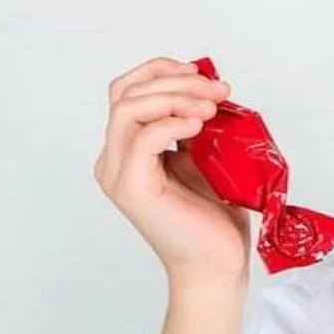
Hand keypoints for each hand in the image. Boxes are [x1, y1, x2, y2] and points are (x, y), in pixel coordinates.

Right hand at [93, 56, 250, 287]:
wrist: (217, 262)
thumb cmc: (214, 214)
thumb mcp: (206, 154)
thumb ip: (196, 122)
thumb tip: (209, 87)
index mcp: (129, 147)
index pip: (129, 89)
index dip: (162, 71)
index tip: (203, 74)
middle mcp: (115, 158)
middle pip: (126, 92)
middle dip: (176, 81)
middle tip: (218, 91)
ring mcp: (119, 174)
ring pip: (127, 109)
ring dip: (174, 97)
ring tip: (210, 108)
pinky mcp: (132, 189)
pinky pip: (141, 140)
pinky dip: (171, 123)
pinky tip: (198, 126)